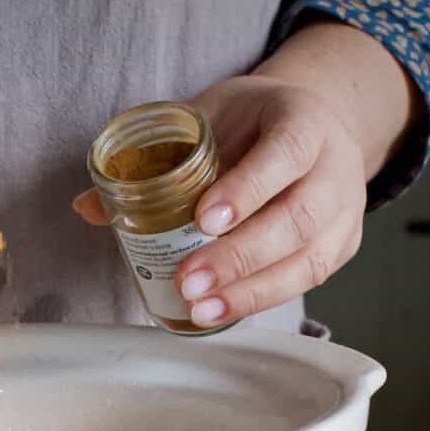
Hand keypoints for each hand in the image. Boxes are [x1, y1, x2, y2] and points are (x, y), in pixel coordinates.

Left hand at [73, 74, 366, 328]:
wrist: (307, 129)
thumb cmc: (248, 125)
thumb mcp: (204, 120)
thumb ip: (151, 157)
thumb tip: (85, 207)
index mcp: (303, 118)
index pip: (286, 150)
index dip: (247, 188)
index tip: (204, 219)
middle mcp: (334, 165)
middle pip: (299, 216)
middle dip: (239, 255)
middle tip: (188, 280)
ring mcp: (344, 210)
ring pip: (307, 258)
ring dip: (250, 291)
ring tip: (201, 309)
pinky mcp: (340, 247)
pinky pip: (305, 280)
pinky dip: (260, 299)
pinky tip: (221, 311)